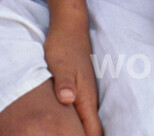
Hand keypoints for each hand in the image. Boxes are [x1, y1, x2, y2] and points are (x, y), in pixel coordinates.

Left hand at [45, 17, 101, 135]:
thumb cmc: (63, 46)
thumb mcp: (60, 65)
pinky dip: (78, 123)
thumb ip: (64, 83)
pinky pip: (83, 112)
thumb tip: (66, 99)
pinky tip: (69, 125)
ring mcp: (86, 93)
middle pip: (93, 129)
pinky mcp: (80, 89)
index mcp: (86, 97)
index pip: (93, 131)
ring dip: (82, 132)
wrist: (70, 28)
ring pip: (88, 121)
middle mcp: (89, 98)